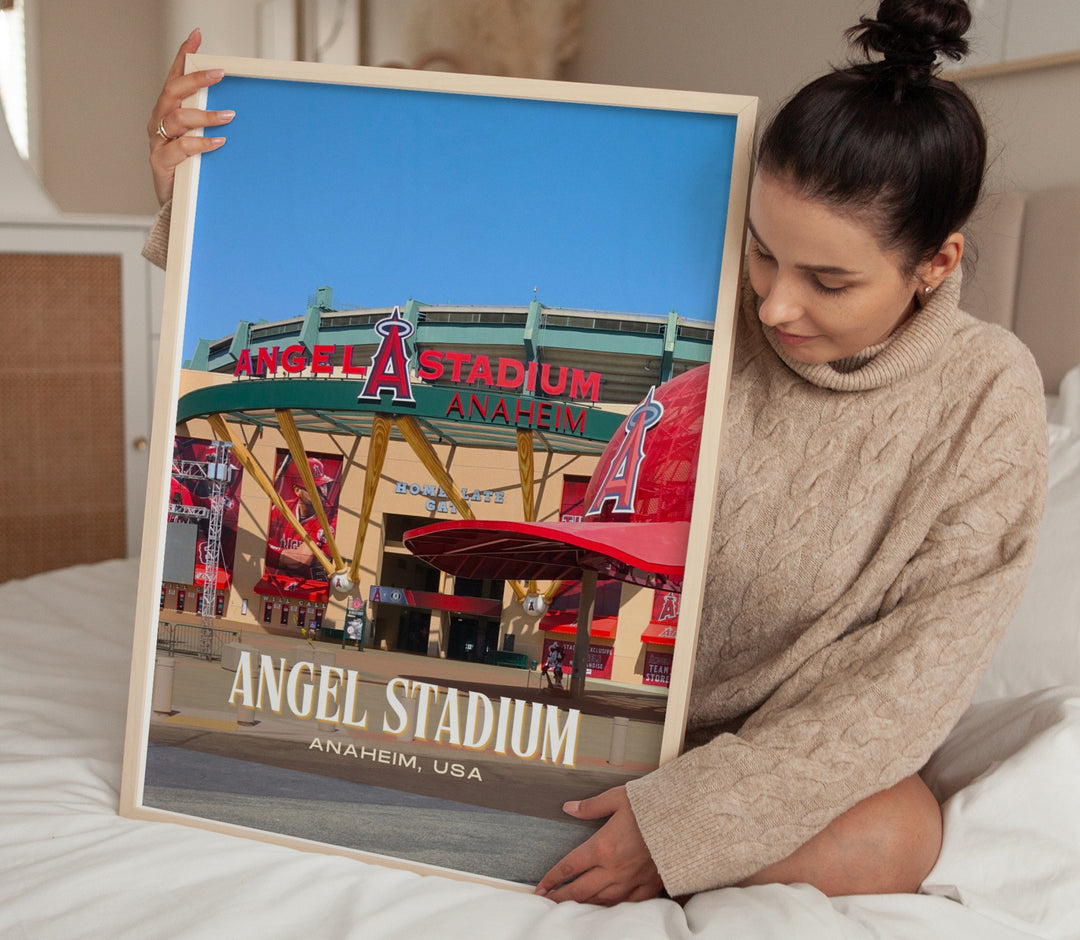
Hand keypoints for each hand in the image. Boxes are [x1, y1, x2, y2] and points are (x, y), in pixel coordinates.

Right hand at [147, 28, 233, 205]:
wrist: (176, 206)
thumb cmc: (190, 168)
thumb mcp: (201, 139)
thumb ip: (210, 122)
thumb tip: (238, 107)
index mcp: (168, 111)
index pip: (174, 77)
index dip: (184, 56)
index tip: (197, 36)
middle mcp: (159, 122)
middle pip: (173, 92)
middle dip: (195, 80)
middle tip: (219, 73)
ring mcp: (158, 142)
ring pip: (176, 118)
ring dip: (204, 114)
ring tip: (228, 116)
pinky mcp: (160, 163)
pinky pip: (180, 148)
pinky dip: (200, 143)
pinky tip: (218, 142)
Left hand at [534, 786, 662, 904]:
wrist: (686, 820)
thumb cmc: (653, 807)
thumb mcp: (618, 798)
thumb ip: (591, 806)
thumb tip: (569, 807)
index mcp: (602, 847)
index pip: (570, 866)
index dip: (552, 878)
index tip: (541, 886)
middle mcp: (614, 869)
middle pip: (580, 890)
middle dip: (561, 897)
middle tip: (546, 903)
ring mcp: (631, 880)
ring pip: (601, 901)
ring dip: (582, 905)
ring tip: (570, 907)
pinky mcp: (649, 886)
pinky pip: (626, 904)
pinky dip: (612, 908)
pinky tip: (604, 908)